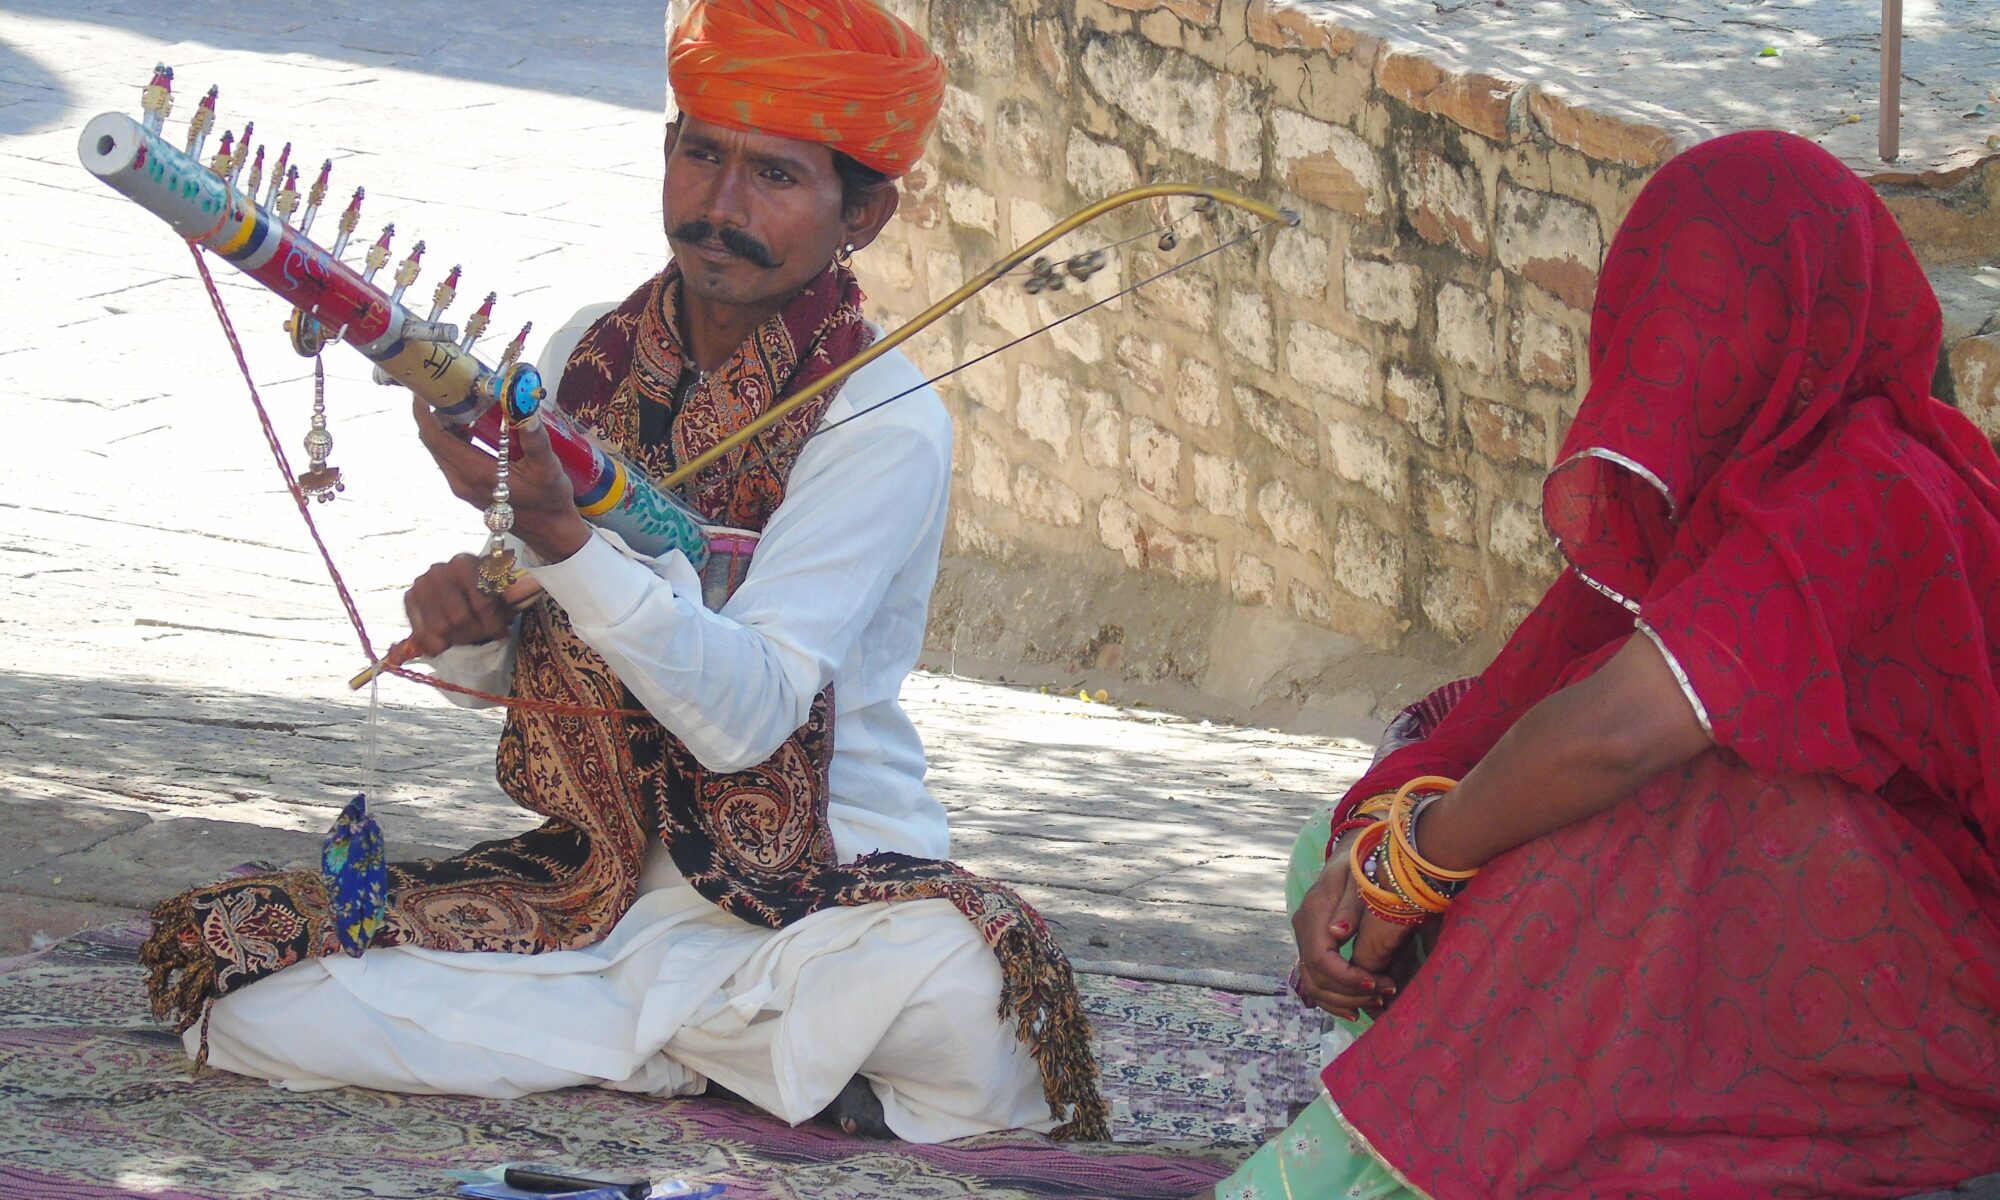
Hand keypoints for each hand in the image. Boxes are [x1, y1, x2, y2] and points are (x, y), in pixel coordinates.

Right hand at [402, 553, 514, 656]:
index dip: (493, 623)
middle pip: (459, 617)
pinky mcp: (409, 597)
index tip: (501, 634)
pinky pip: (422, 632)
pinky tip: (446, 645)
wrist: (453, 588)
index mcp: (465, 562)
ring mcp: (422, 583)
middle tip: (483, 637)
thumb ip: (515, 591)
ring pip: (442, 627)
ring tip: (467, 638)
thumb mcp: (499, 590)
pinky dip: (436, 644)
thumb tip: (535, 585)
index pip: (480, 601)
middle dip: (475, 633)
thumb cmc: (483, 591)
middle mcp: (439, 569)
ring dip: (458, 639)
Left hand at [411, 397, 590, 563]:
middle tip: (451, 385)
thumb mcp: (548, 468)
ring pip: (440, 448)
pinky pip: (450, 456)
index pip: (435, 437)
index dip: (424, 410)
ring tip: (463, 399)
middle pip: (433, 440)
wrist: (549, 531)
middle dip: (435, 410)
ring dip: (445, 423)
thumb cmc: (549, 501)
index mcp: (475, 473)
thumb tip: (526, 408)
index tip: (425, 386)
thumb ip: (535, 439)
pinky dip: (454, 436)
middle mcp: (461, 480)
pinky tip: (473, 423)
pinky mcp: (467, 487)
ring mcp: (461, 485)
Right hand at [1291, 829, 1398, 1019]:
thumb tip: (1338, 935)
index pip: (1321, 960)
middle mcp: (1304, 929)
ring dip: (1344, 1001)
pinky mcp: (1314, 947)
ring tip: (1376, 1001)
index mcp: (1313, 914)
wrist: (1353, 854)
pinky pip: (1316, 982)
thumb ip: (1350, 907)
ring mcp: (1306, 939)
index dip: (1348, 978)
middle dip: (1351, 993)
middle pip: (1316, 978)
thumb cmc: (1363, 863)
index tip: (1378, 982)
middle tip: (1387, 991)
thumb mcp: (1361, 877)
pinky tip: (1356, 1009)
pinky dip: (1334, 1000)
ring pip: (1313, 985)